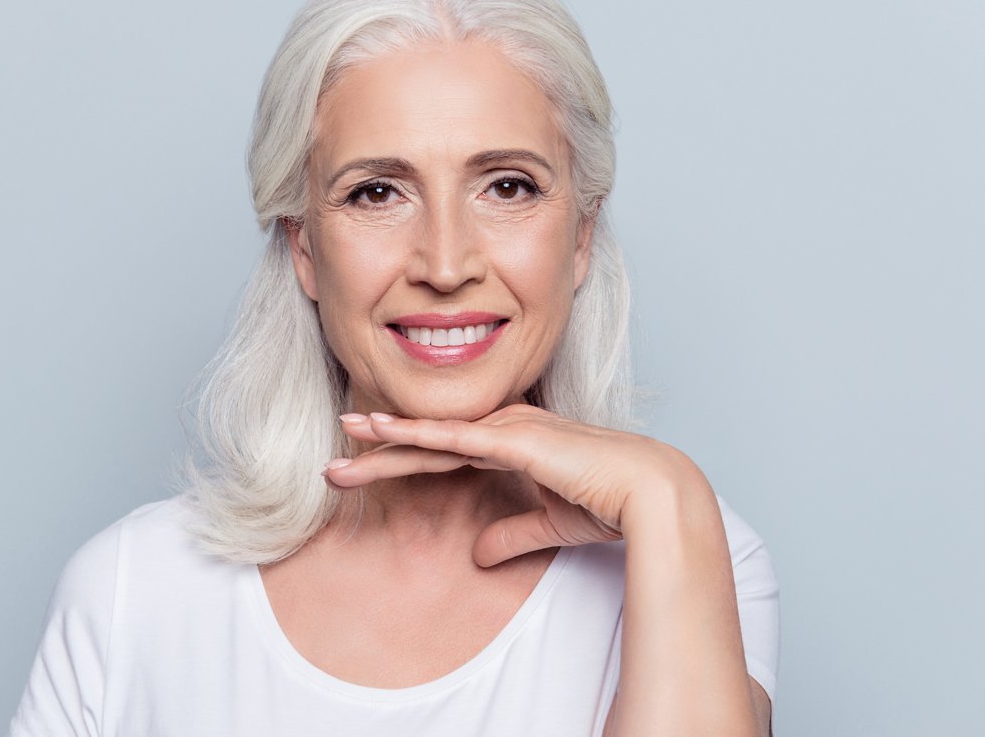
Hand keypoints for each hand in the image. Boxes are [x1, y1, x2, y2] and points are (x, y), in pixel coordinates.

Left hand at [325, 404, 708, 566]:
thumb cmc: (609, 503)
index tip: (365, 462)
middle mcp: (505, 428)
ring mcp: (508, 429)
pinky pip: (453, 437)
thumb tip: (476, 556)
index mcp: (512, 442)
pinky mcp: (514, 440)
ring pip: (432, 435)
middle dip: (380, 448)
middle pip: (428, 440)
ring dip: (385, 438)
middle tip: (335, 456)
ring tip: (343, 438)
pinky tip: (382, 432)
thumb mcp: (547, 524)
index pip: (444, 450)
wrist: (649, 493)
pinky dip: (415, 434)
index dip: (404, 456)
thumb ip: (510, 534)